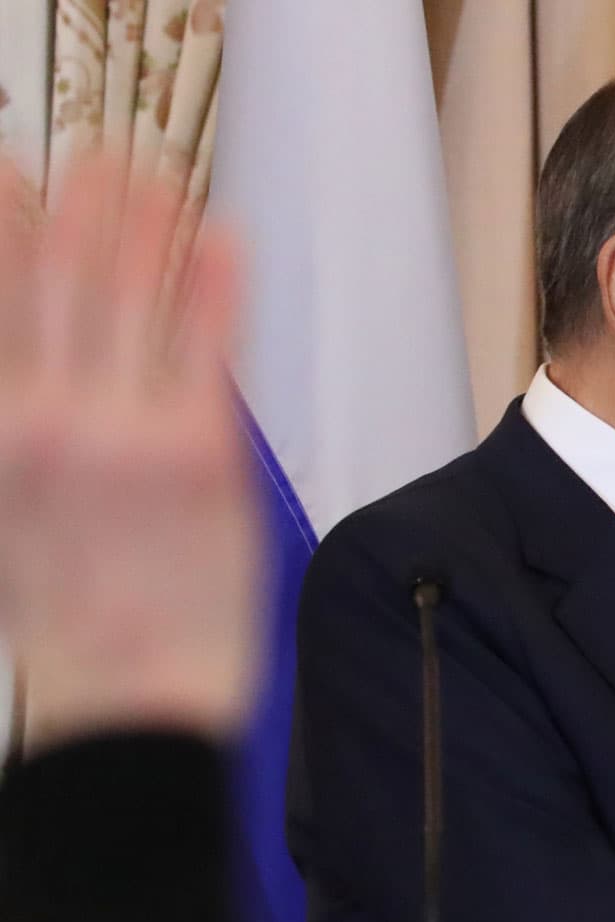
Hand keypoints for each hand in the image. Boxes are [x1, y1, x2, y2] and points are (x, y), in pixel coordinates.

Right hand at [0, 153, 258, 753]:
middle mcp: (48, 419)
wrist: (132, 701)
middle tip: (93, 156)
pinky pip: (208, 343)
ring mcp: (127, 430)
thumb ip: (10, 435)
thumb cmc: (71, 619)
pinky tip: (221, 234)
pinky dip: (212, 280)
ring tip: (147, 172)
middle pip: (55, 279)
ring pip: (131, 296)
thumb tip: (20, 384)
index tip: (7, 174)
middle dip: (74, 207)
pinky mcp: (203, 450)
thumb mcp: (0, 517)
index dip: (1, 226)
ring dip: (139, 222)